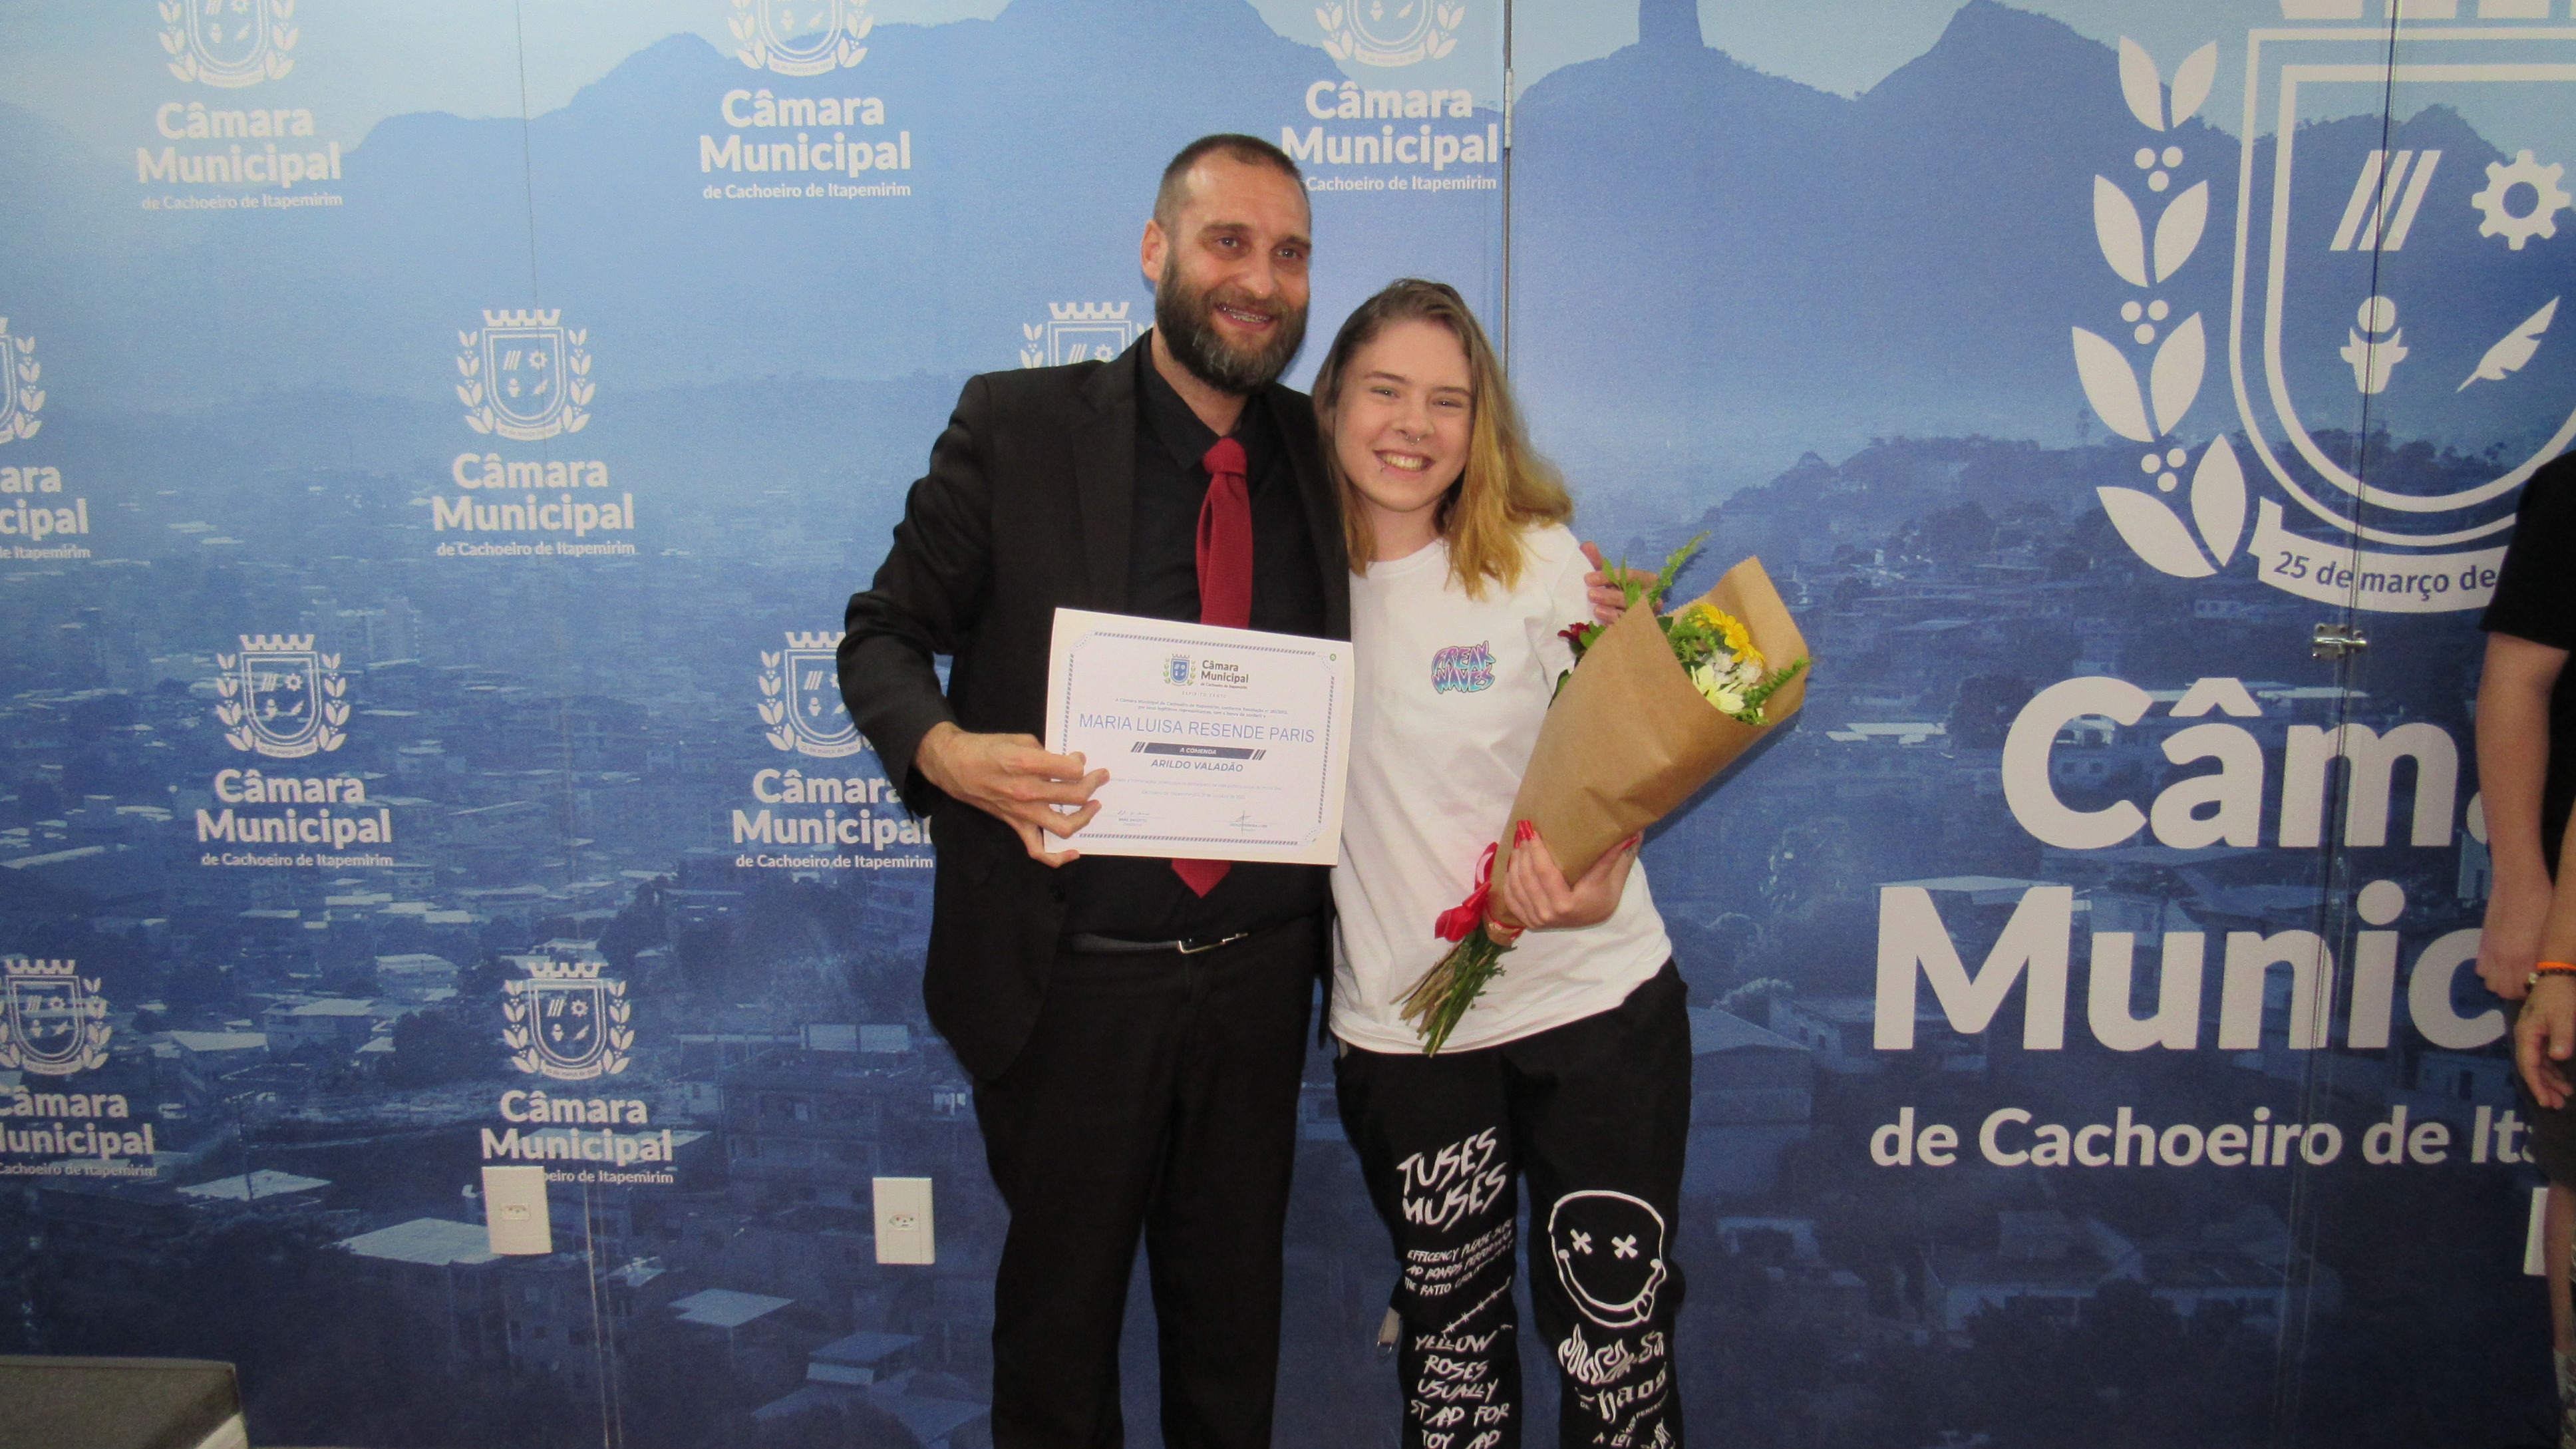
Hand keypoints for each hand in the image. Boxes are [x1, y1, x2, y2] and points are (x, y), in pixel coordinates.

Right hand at [914, 722, 1106, 866]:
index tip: (1078, 758)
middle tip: (1099, 776)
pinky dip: (1057, 857)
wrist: (953, 765)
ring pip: (1064, 825)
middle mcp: (1026, 790)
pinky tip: (1073, 851)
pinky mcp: (1014, 825)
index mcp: (1026, 763)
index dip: (1080, 762)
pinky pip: (1038, 849)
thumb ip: (1044, 752)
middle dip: (1093, 783)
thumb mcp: (1018, 739)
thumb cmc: (984, 747)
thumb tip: (1064, 762)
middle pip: (1074, 795)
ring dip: (1085, 816)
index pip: (1071, 769)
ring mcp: (1021, 812)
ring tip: (1093, 804)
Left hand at [1495, 820, 1640, 931]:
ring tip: (1518, 843)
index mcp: (1567, 904)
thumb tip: (1627, 833)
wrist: (1596, 917)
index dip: (1535, 849)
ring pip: (1516, 886)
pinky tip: (1511, 864)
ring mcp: (1538, 920)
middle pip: (1527, 877)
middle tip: (1522, 831)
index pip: (1544, 871)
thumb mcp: (1610, 876)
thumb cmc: (1604, 894)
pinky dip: (1509, 881)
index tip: (1531, 829)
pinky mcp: (1530, 922)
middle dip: (1523, 851)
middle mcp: (1549, 914)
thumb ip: (1612, 856)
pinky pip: (1512, 900)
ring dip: (1514, 862)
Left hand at [1580, 541, 1646, 627]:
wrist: (1624, 622)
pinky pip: (1629, 630)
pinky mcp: (1641, 631)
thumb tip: (1587, 545)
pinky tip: (1602, 625)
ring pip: (1632, 615)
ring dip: (1613, 613)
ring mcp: (1648, 617)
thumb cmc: (1615, 592)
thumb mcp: (1607, 578)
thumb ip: (1598, 563)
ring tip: (1596, 610)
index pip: (1631, 575)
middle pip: (1634, 596)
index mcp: (1647, 581)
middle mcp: (1652, 598)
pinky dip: (1615, 627)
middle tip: (1591, 595)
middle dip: (1612, 596)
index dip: (1609, 576)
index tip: (1587, 578)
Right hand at [2481, 874, 2553, 998]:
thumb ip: (2546, 958)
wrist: (2518, 884)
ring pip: (2491, 984)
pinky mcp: (2483, 945)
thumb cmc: (2544, 905)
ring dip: (2502, 983)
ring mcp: (2493, 954)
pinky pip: (2481, 970)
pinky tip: (2500, 963)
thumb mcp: (2552, 935)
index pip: (2529, 991)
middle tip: (2529, 982)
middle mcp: (2508, 962)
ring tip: (2513, 974)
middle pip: (2507, 992)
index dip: (2536, 990)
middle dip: (2518, 991)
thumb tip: (2549, 969)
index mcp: (2529, 960)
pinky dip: (2490, 972)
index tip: (2542, 984)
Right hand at [2520, 976, 2575, 1108]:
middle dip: (2544, 1087)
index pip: (2529, 1066)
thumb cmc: (2560, 996)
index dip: (2537, 1085)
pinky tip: (2562, 1077)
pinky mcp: (2542, 1033)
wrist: (2558, 975)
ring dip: (2550, 1080)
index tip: (2546, 1102)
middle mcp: (2526, 1037)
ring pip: (2539, 1064)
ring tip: (2564, 1095)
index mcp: (2527, 1035)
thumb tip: (2559, 1058)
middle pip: (2532, 1068)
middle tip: (2557, 1105)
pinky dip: (2553, 1070)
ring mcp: (2533, 1035)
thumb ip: (2562, 1038)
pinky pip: (2544, 1057)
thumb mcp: (2564, 1017)